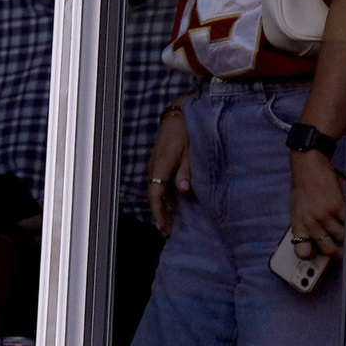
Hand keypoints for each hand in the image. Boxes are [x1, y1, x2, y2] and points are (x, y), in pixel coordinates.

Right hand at [146, 107, 190, 235]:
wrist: (180, 114)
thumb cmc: (188, 131)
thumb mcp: (192, 151)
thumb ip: (187, 171)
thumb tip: (183, 190)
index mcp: (161, 165)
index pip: (155, 194)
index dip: (159, 212)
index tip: (164, 226)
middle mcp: (155, 166)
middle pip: (154, 195)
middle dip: (160, 214)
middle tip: (167, 231)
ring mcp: (156, 163)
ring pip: (157, 190)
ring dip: (163, 206)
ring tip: (171, 222)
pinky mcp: (161, 161)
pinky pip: (160, 182)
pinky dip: (165, 195)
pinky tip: (174, 204)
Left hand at [287, 148, 345, 260]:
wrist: (308, 166)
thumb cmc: (303, 186)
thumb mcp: (298, 208)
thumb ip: (306, 224)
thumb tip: (318, 237)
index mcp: (299, 225)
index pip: (303, 252)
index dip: (313, 256)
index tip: (320, 252)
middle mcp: (311, 223)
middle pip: (330, 250)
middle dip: (340, 254)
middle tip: (345, 251)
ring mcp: (325, 216)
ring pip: (344, 237)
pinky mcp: (339, 207)